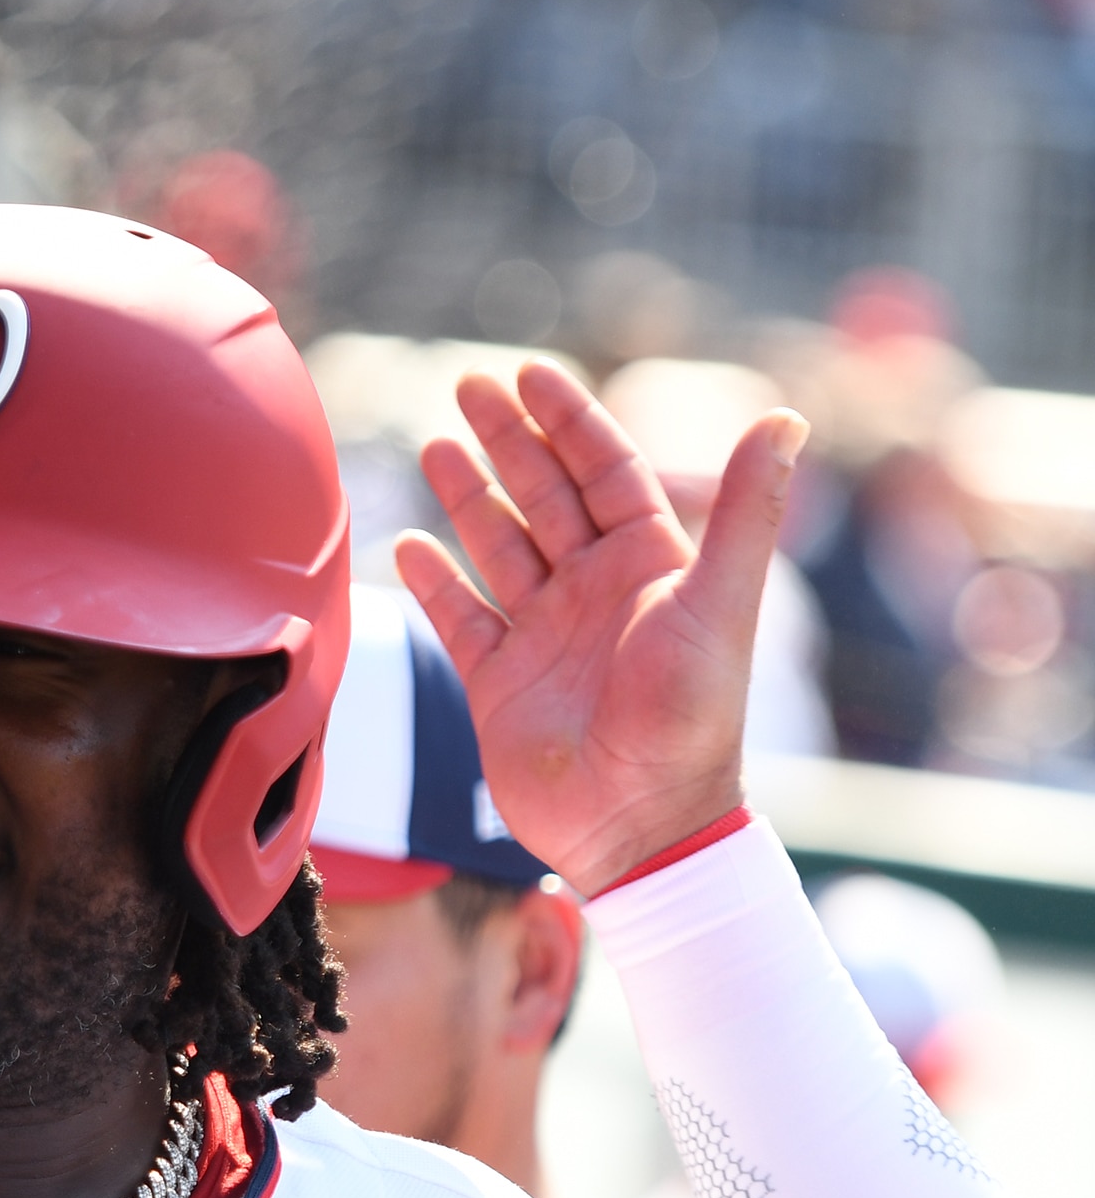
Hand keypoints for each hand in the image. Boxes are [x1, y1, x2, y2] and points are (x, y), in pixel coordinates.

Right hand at [391, 363, 805, 895]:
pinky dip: (435, 581)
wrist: (636, 822)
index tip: (529, 374)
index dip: (568, 420)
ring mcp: (542, 635)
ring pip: (498, 545)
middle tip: (468, 384)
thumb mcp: (721, 604)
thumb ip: (746, 511)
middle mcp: (594, 591)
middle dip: (508, 439)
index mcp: (649, 566)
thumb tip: (787, 418)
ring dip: (468, 495)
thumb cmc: (688, 718)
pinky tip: (410, 544)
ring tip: (434, 445)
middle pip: (545, 495)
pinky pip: (460, 616)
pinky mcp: (497, 681)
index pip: (604, 470)